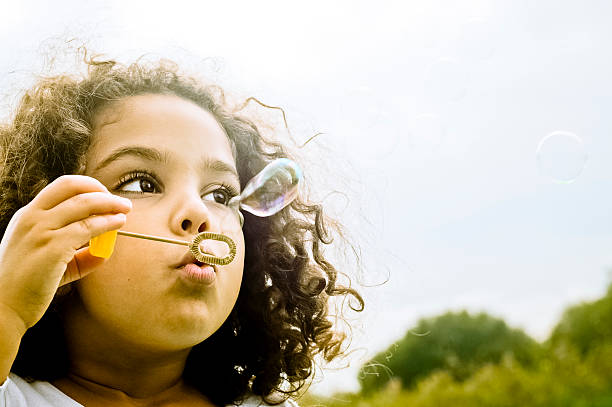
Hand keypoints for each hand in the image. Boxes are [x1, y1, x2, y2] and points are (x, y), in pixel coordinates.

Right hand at [0, 175, 131, 329]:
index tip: (105, 196)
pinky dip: (107, 222)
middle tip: (120, 202)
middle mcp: (32, 217)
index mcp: (27, 215)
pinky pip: (88, 228)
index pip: (61, 187)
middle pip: (73, 187)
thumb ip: (77, 253)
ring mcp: (40, 231)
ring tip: (125, 209)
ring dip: (110, 204)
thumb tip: (105, 250)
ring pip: (84, 204)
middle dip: (101, 190)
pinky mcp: (52, 247)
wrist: (1, 309)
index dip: (87, 186)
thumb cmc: (25, 286)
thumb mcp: (49, 260)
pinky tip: (118, 223)